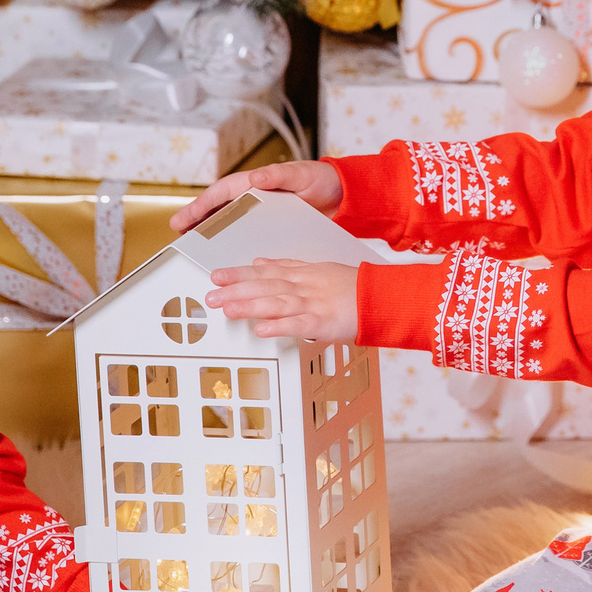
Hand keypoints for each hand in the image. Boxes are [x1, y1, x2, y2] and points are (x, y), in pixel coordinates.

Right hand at [171, 159, 344, 233]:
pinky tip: (229, 258)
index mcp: (255, 183)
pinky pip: (248, 234)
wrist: (343, 196)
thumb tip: (255, 177)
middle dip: (197, 220)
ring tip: (194, 247)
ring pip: (230, 223)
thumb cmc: (320, 180)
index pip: (220, 194)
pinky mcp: (272, 227)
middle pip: (219, 210)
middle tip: (178, 235)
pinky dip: (235, 243)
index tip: (183, 220)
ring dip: (212, 233)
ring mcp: (261, 213)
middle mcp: (254, 197)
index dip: (199, 207)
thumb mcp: (300, 174)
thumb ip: (279, 175)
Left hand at [206, 259, 358, 343]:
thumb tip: (260, 261)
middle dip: (236, 291)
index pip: (264, 272)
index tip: (216, 276)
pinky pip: (299, 324)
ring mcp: (313, 304)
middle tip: (211, 295)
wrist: (379, 296)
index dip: (239, 274)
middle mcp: (303, 287)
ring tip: (228, 309)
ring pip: (277, 303)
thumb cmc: (351, 286)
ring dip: (251, 306)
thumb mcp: (316, 268)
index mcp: (300, 274)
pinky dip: (280, 326)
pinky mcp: (324, 322)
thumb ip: (287, 265)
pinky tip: (262, 330)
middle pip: (265, 287)